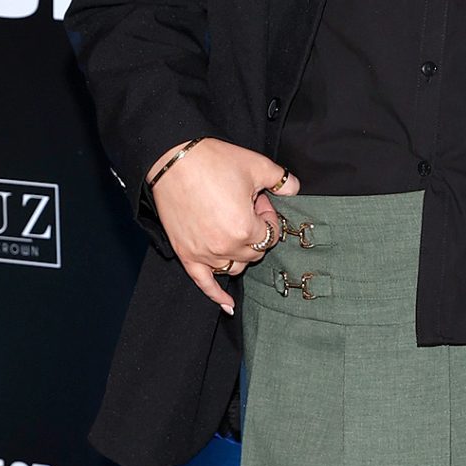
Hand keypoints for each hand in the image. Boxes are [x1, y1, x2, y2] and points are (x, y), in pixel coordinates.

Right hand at [151, 137, 299, 313]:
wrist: (171, 160)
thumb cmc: (211, 161)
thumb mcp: (255, 165)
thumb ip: (281, 179)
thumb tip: (294, 188)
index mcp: (244, 228)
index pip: (270, 235)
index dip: (268, 217)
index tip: (258, 200)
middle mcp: (225, 247)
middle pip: (255, 253)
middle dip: (255, 232)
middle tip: (244, 207)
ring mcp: (204, 254)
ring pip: (235, 267)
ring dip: (240, 253)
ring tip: (232, 227)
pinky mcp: (186, 254)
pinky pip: (204, 283)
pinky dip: (216, 295)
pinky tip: (228, 306)